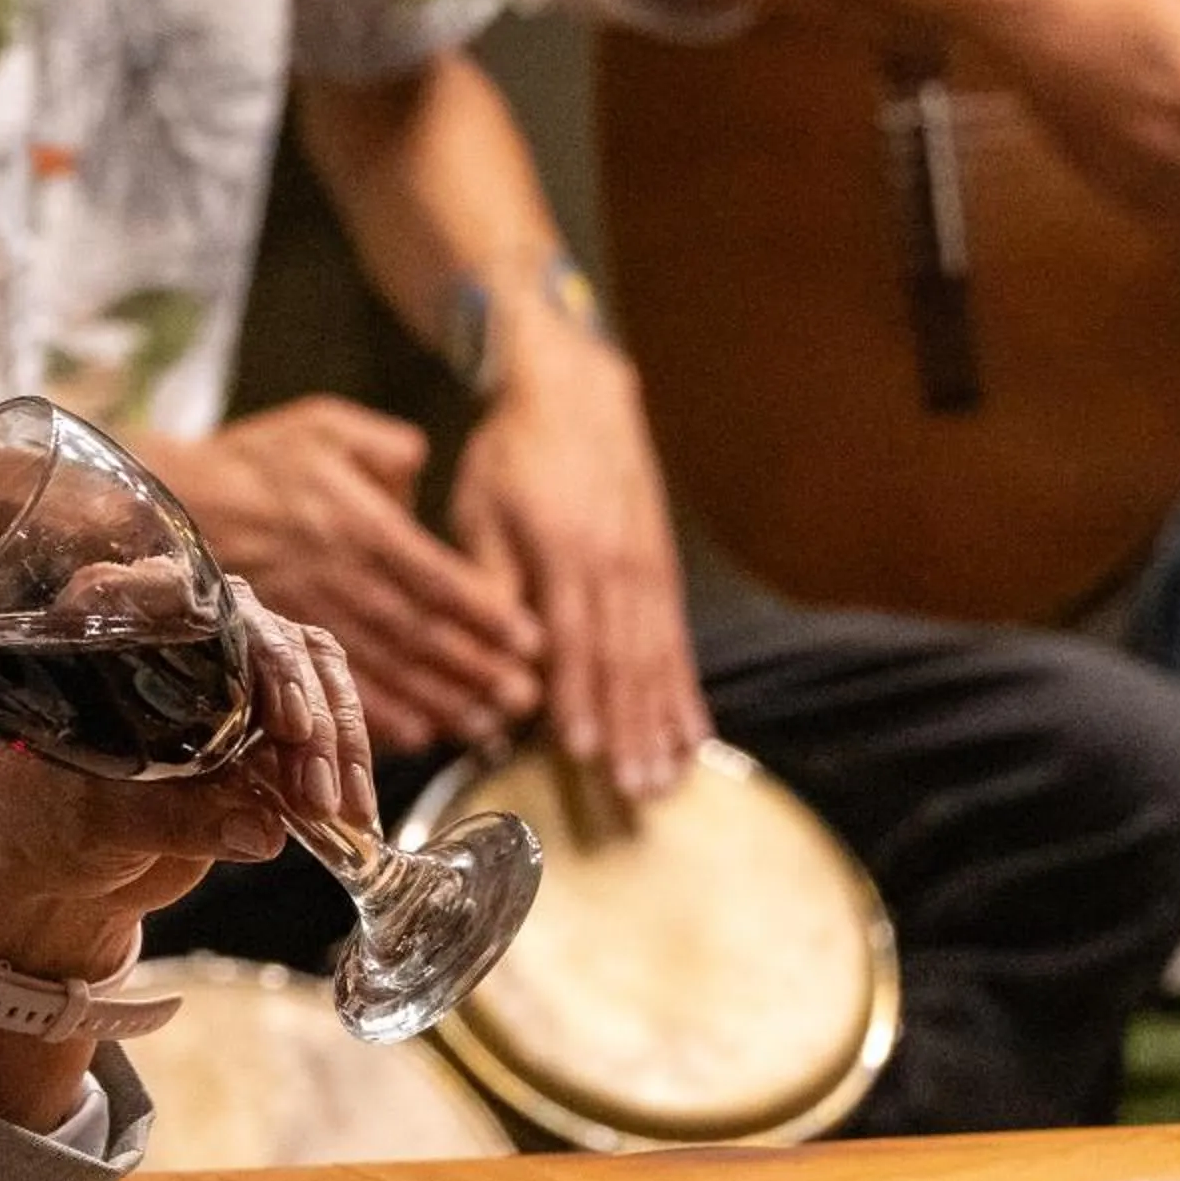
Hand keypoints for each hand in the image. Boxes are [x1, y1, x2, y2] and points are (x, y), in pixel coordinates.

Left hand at [0, 578, 373, 980]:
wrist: (70, 867)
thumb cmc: (57, 825)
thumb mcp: (103, 824)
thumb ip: (175, 824)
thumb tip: (263, 832)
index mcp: (114, 631)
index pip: (194, 604)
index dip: (251, 652)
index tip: (287, 721)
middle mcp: (177, 633)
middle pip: (268, 639)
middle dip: (308, 719)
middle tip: (314, 795)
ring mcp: (228, 669)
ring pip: (311, 669)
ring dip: (337, 741)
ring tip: (335, 812)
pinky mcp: (263, 714)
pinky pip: (324, 715)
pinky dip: (346, 763)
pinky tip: (354, 815)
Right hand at [144, 397, 539, 753]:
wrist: (171, 499)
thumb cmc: (254, 460)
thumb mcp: (323, 426)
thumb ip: (385, 447)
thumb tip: (424, 467)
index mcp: (357, 524)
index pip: (435, 576)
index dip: (485, 612)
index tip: (531, 642)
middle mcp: (338, 576)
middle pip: (418, 631)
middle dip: (475, 670)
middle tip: (524, 701)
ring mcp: (308, 613)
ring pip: (384, 665)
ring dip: (438, 700)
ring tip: (485, 726)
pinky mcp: (280, 641)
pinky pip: (333, 684)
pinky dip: (376, 714)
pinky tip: (415, 736)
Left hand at [449, 323, 707, 797]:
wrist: (576, 389)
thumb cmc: (513, 454)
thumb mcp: (482, 508)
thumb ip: (491, 580)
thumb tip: (498, 652)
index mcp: (567, 550)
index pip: (573, 637)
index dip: (578, 696)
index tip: (582, 751)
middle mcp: (618, 564)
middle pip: (627, 660)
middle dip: (632, 730)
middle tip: (638, 791)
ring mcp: (648, 567)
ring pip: (659, 657)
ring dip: (664, 723)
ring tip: (670, 778)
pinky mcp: (663, 568)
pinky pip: (679, 640)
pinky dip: (686, 691)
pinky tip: (697, 735)